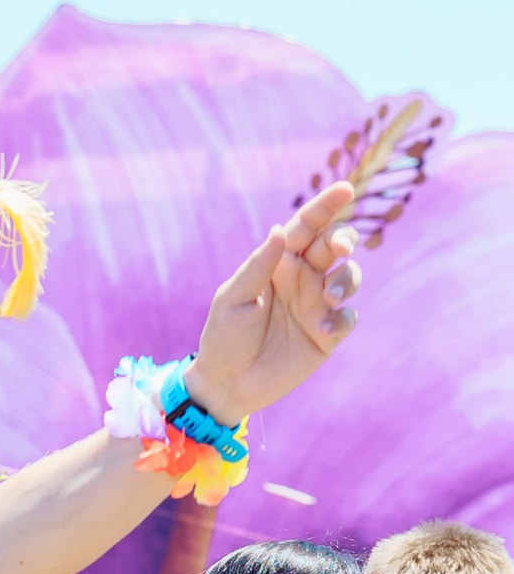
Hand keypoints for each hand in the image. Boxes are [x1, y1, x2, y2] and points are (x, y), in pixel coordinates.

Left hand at [187, 181, 359, 423]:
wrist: (226, 384)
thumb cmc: (223, 337)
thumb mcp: (234, 298)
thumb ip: (259, 265)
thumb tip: (281, 230)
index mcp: (279, 263)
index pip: (307, 227)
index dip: (326, 206)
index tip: (346, 189)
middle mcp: (302, 279)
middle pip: (335, 246)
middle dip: (344, 239)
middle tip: (340, 249)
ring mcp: (316, 305)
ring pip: (349, 277)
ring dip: (347, 280)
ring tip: (327, 297)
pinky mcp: (326, 334)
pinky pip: (348, 317)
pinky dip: (342, 317)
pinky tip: (323, 329)